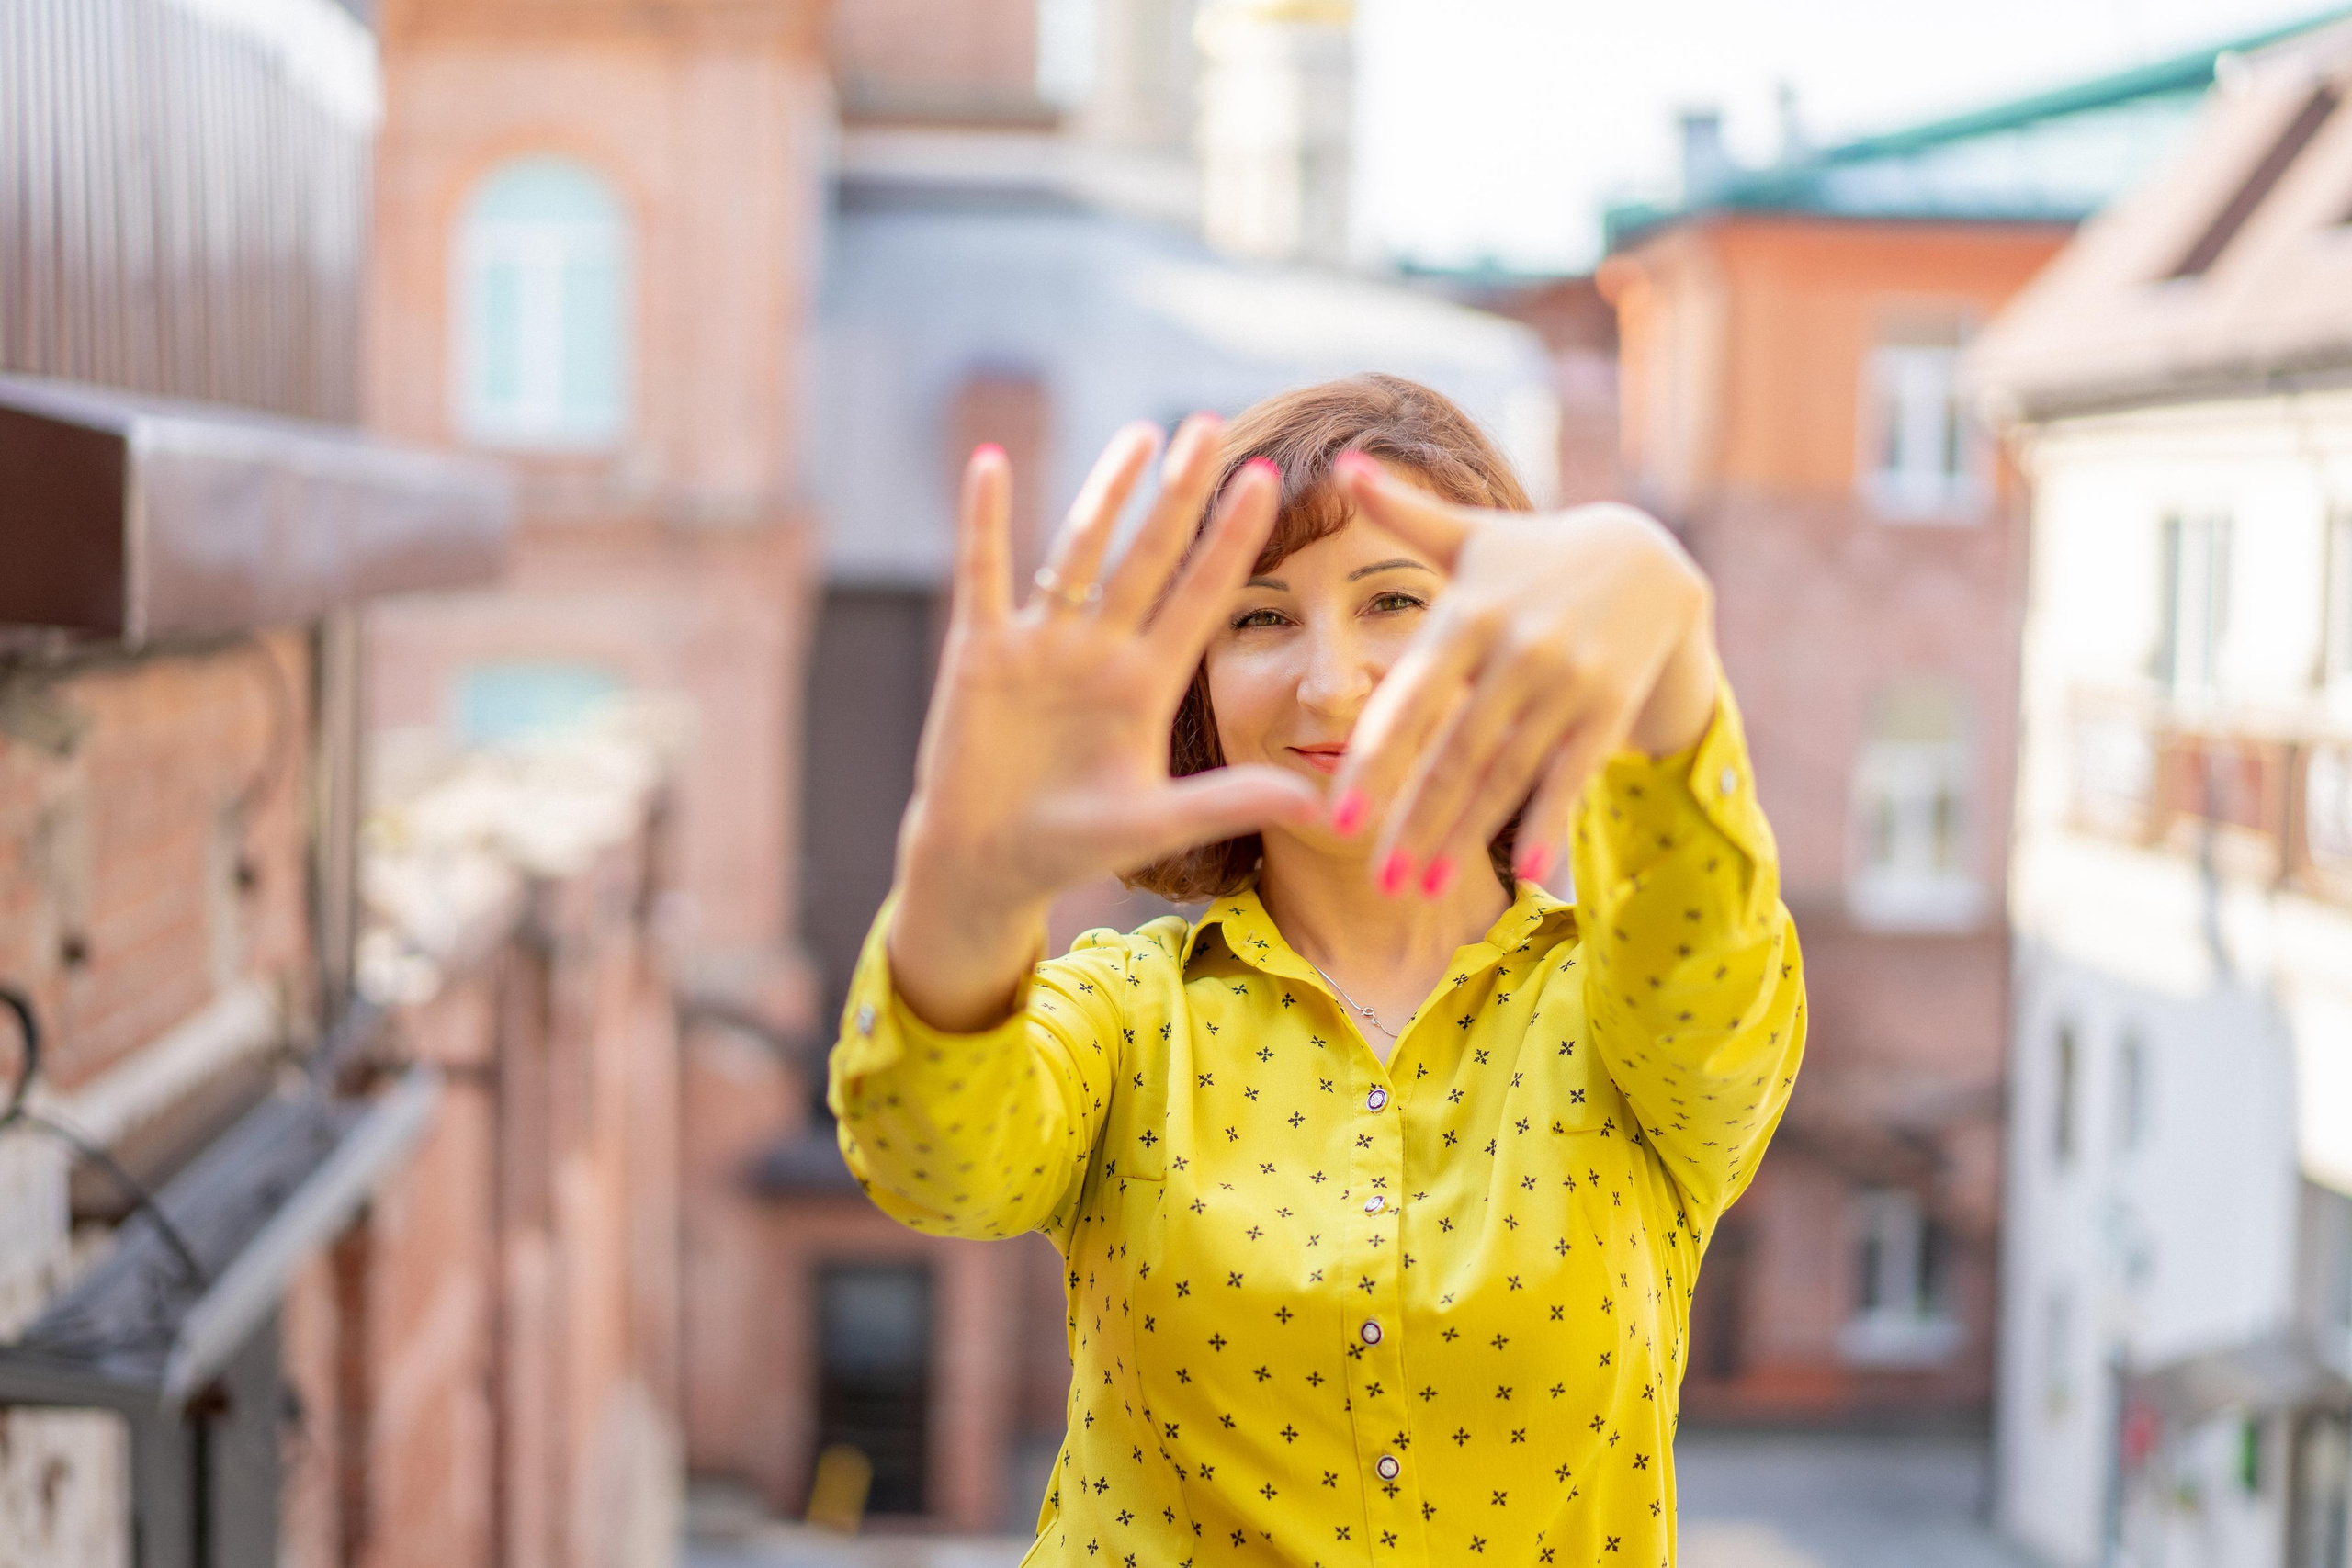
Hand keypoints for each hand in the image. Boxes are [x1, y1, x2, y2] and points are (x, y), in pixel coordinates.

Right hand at [894, 416, 1322, 932]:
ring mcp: (1042, 645)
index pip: (1200, 596)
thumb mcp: (1154, 824)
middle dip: (1179, 494)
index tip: (1267, 480)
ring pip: (1078, 551)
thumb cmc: (1070, 847)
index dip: (1231, 540)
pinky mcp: (981, 652)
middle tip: (1208, 425)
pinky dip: (985, 521)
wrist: (987, 865)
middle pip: (1148, 556)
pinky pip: (983, 573)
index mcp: (1146, 683)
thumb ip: (1226, 803)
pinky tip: (991, 463)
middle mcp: (1100, 651)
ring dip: (1106, 493)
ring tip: (1139, 434)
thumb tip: (1314, 805)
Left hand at [1324, 453, 1718, 892]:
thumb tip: (1342, 462)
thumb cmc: (1535, 554)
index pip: (1414, 696)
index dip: (1378, 757)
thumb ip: (1403, 513)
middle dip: (1416, 821)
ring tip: (1420, 890)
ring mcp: (1567, 685)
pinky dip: (1551, 822)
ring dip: (1464, 836)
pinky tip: (1530, 874)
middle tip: (1377, 882)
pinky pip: (1572, 775)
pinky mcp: (1608, 710)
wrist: (1650, 562)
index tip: (1340, 813)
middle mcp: (1518, 651)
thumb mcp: (1473, 532)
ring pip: (1507, 774)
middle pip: (1458, 752)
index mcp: (1470, 614)